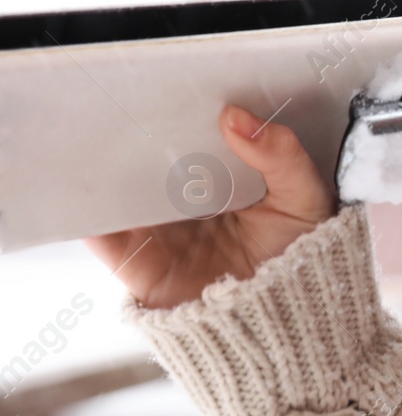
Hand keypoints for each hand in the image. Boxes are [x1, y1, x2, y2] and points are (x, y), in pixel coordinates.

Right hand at [85, 105, 334, 310]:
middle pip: (152, 163)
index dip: (180, 114)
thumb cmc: (306, 259)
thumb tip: (236, 116)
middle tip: (123, 102)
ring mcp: (162, 233)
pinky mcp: (141, 266)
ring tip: (92, 137)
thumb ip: (281, 154)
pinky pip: (104, 237)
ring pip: (122, 193)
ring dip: (104, 170)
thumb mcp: (305, 197)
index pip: (196, 140)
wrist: (292, 328)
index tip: (167, 86)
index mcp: (227, 181)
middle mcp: (189, 205)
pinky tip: (82, 192)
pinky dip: (87, 215)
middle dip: (137, 136)